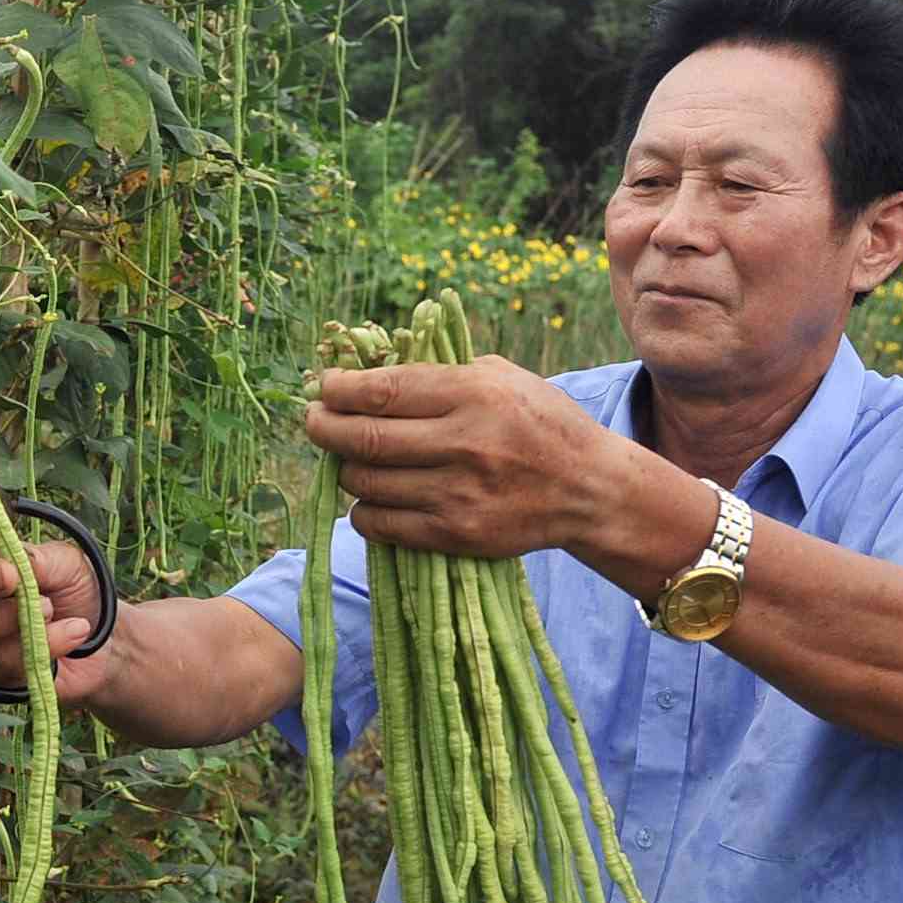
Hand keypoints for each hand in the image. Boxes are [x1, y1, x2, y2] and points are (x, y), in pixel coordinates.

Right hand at [0, 527, 117, 702]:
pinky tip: (72, 630)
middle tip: (11, 577)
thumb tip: (12, 564)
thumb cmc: (73, 590)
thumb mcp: (62, 559)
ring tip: (49, 606)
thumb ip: (33, 557)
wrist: (107, 638)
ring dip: (11, 617)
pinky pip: (2, 661)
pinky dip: (43, 642)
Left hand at [305, 355, 614, 556]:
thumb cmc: (540, 423)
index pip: (383, 390)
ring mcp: (459, 493)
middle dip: (323, 427)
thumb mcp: (502, 377)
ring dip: (344, 470)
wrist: (589, 490)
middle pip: (363, 438)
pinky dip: (363, 511)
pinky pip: (381, 525)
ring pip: (366, 483)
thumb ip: (441, 372)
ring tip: (348, 458)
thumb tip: (371, 367)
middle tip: (313, 421)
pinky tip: (369, 497)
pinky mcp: (457, 534)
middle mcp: (463, 443)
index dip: (338, 389)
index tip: (323, 387)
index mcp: (474, 393)